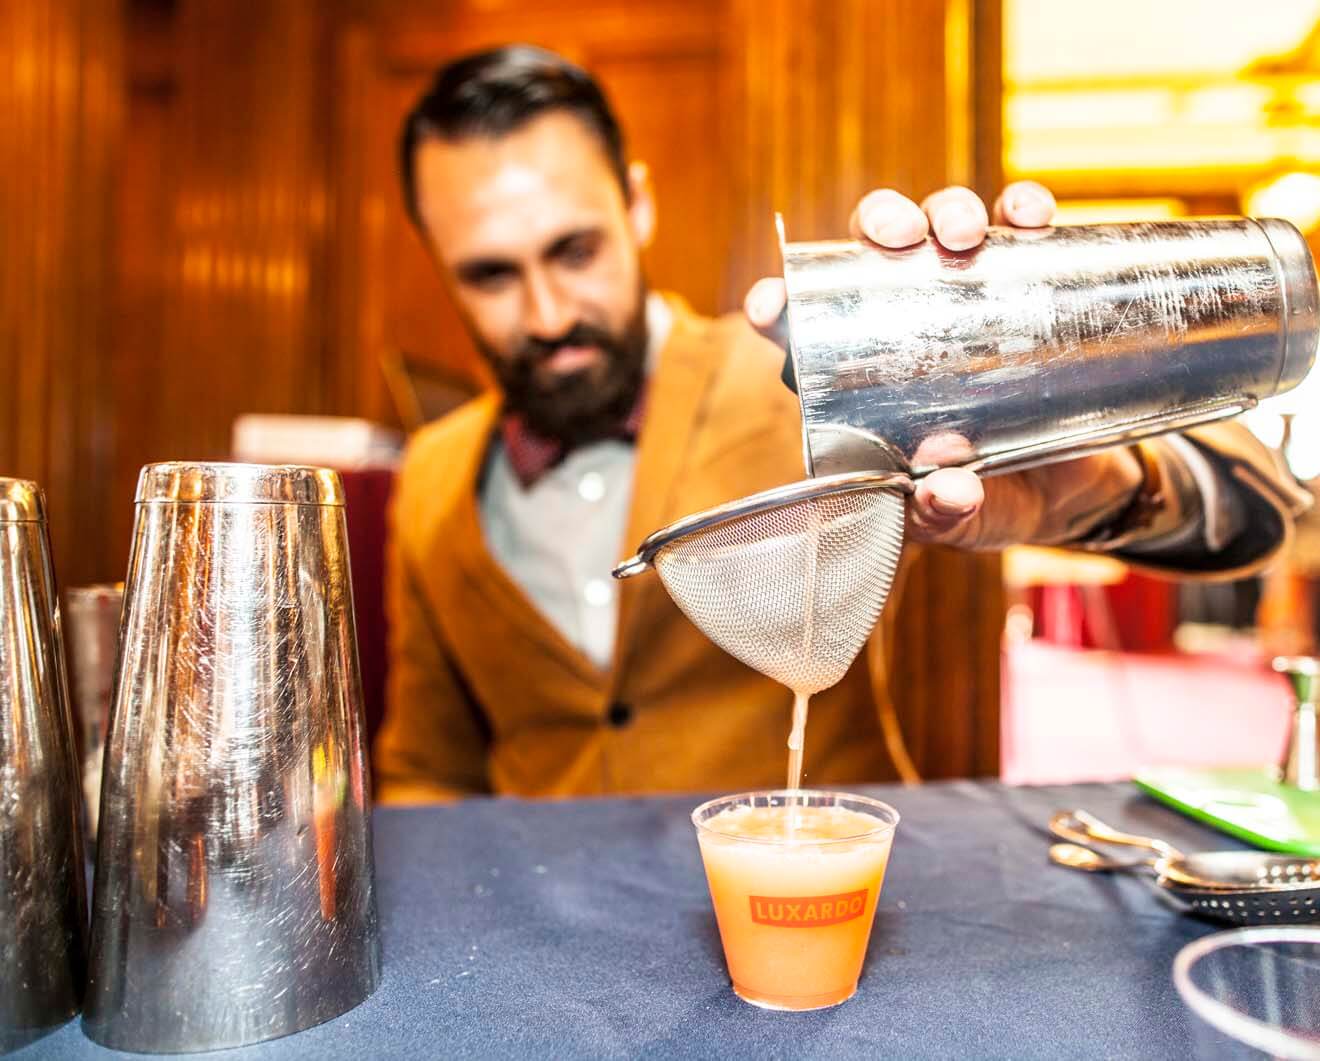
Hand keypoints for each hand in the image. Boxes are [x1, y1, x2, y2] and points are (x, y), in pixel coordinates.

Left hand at [744, 182, 1142, 548]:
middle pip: (875, 250)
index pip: (807, 327)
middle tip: (898, 239)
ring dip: (947, 210)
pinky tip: (1028, 215)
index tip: (772, 305)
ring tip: (964, 234)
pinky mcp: (1030, 285)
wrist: (1076, 492)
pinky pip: (1021, 230)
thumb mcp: (958, 517)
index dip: (781, 305)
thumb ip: (943, 513)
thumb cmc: (991, 499)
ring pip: (941, 226)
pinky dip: (1022, 209)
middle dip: (879, 225)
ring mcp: (967, 294)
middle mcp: (908, 320)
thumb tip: (946, 489)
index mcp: (864, 375)